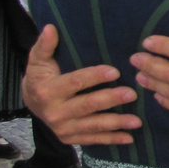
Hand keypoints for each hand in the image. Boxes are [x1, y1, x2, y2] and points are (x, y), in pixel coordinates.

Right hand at [22, 24, 140, 144]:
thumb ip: (44, 45)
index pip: (75, 83)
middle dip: (111, 100)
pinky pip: (93, 139)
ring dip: (116, 123)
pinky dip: (111, 139)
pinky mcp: (69, 138)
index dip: (95, 77)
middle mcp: (54, 112)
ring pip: (93, 125)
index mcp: (48, 91)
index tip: (115, 72)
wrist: (31, 102)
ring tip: (137, 121)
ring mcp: (62, 128)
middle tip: (132, 94)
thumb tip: (50, 28)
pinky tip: (129, 138)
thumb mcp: (38, 59)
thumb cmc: (40, 75)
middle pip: (87, 105)